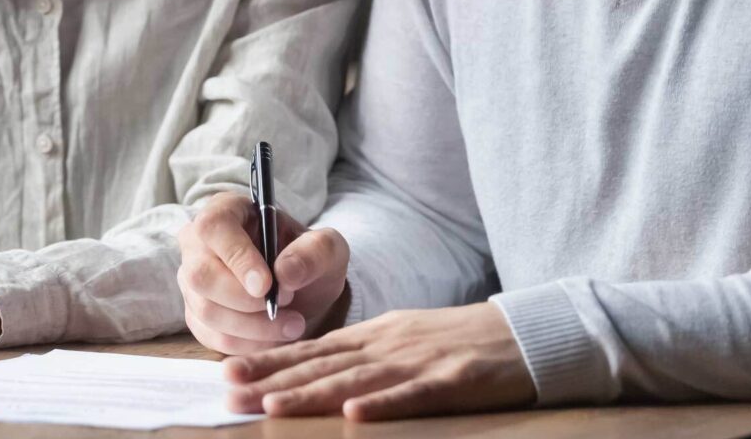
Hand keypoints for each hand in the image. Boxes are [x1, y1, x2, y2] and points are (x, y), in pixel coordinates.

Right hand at [176, 191, 350, 353]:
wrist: (304, 290)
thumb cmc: (308, 259)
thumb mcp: (327, 248)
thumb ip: (313, 253)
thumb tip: (285, 272)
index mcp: (226, 210)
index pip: (214, 228)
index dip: (237, 258)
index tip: (267, 286)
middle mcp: (198, 243)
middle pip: (200, 275)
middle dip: (245, 301)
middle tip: (287, 304)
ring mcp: (192, 281)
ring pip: (206, 310)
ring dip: (253, 327)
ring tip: (292, 324)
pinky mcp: (196, 315)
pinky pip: (212, 337)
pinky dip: (247, 344)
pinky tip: (274, 337)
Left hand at [222, 302, 534, 419]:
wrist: (522, 334)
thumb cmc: (459, 342)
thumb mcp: (402, 339)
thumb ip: (361, 354)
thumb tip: (314, 372)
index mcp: (375, 335)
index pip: (312, 349)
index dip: (269, 362)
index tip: (228, 374)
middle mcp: (387, 344)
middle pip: (322, 364)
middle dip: (273, 380)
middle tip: (230, 393)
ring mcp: (418, 361)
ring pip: (355, 380)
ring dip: (311, 394)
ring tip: (273, 406)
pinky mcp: (452, 380)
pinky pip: (413, 396)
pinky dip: (383, 405)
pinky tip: (355, 415)